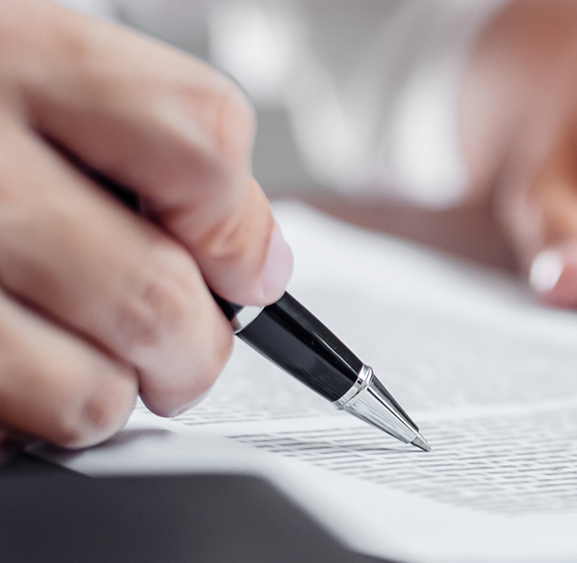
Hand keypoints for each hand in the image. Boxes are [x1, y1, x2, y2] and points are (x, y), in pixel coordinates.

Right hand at [0, 1, 289, 446]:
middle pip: (155, 295)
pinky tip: (5, 367)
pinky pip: (2, 425)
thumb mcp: (19, 60)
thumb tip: (258, 262)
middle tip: (181, 348)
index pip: (200, 144)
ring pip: (83, 392)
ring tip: (81, 361)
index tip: (241, 263)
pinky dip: (21, 416)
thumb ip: (141, 135)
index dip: (239, 223)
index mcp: (11, 51)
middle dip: (194, 347)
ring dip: (106, 395)